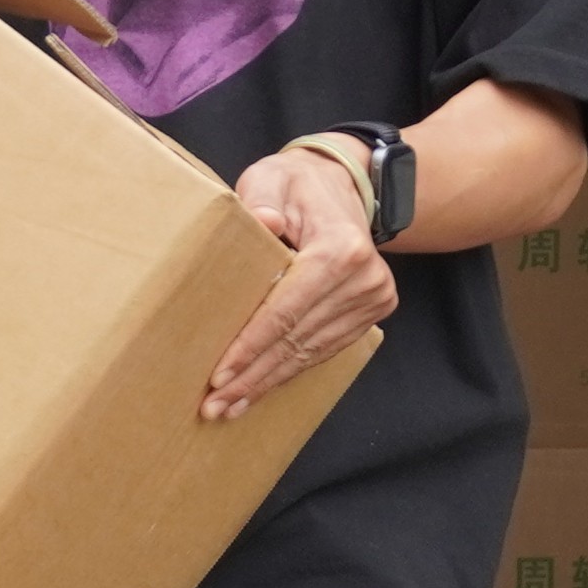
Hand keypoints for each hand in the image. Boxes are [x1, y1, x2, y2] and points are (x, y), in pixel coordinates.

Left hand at [205, 143, 397, 418]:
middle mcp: (365, 279)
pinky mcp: (371, 311)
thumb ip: (263, 200)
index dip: (251, 346)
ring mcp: (373, 299)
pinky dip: (290, 371)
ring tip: (230, 407)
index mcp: (341, 248)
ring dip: (268, 382)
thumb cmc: (297, 185)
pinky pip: (325, 349)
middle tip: (214, 406)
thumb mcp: (272, 180)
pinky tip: (261, 389)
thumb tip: (264, 223)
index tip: (219, 375)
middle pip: (298, 339)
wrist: (344, 185)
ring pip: (311, 352)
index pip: (287, 310)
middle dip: (253, 375)